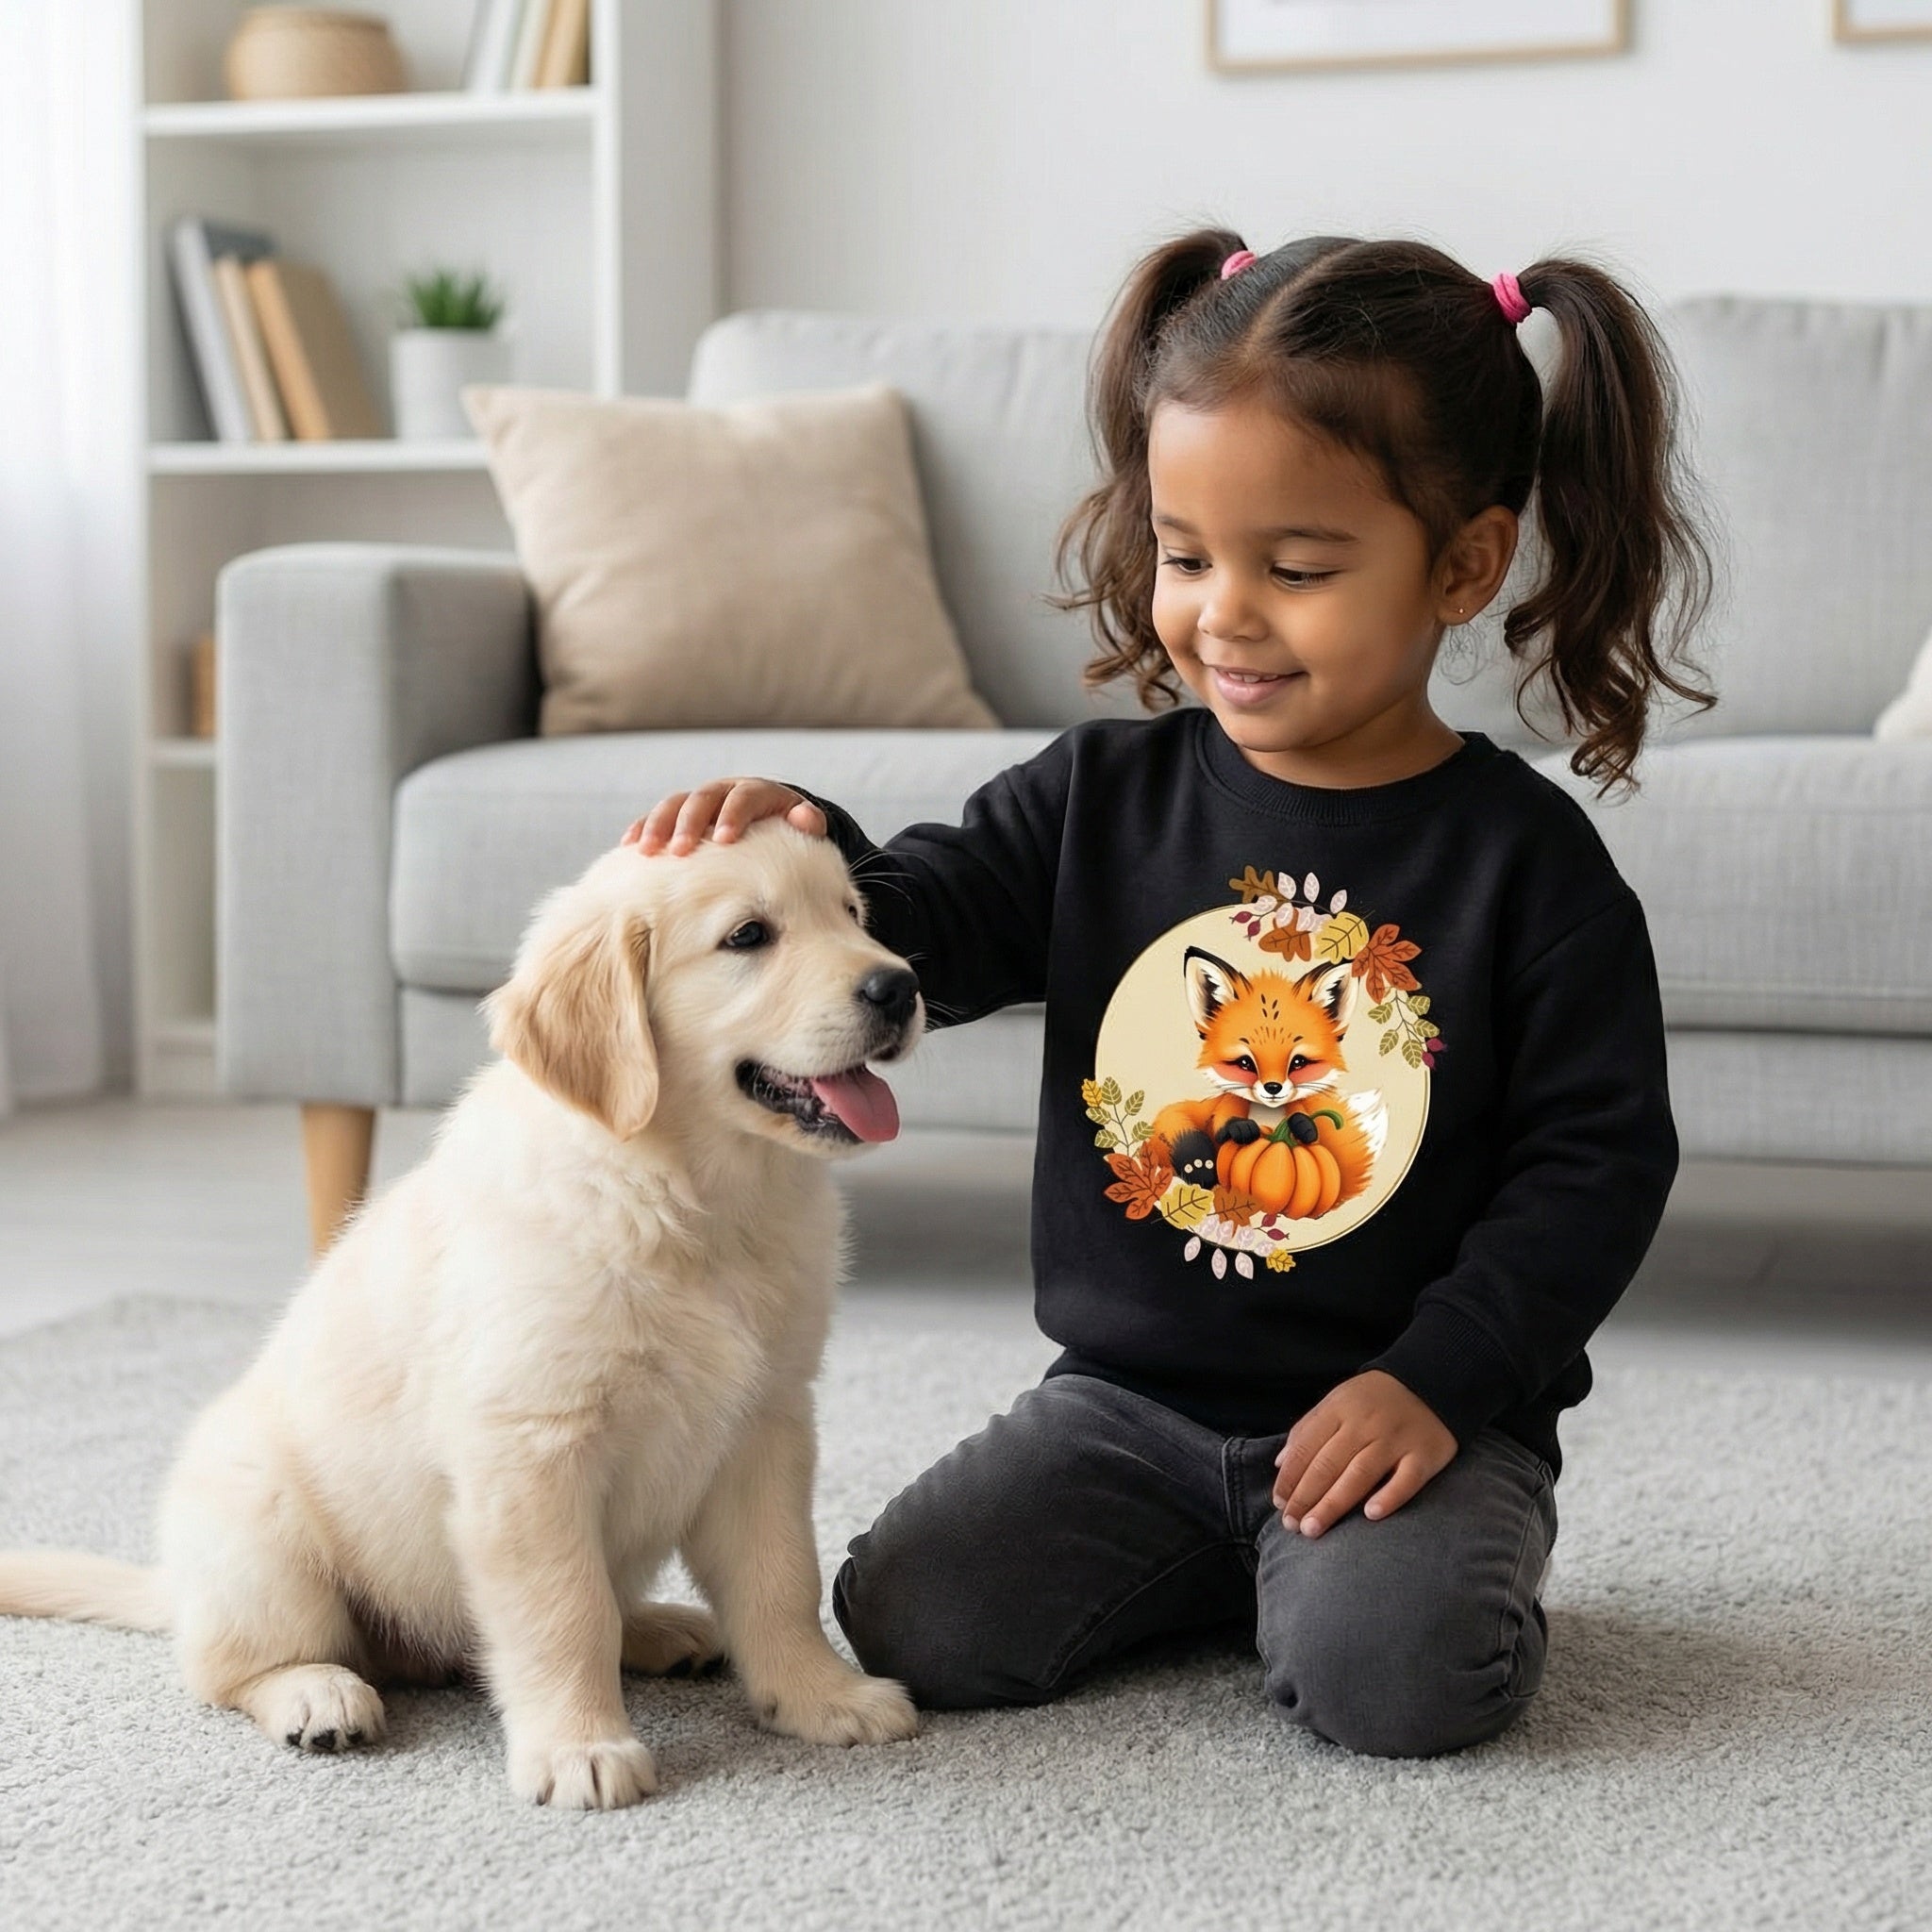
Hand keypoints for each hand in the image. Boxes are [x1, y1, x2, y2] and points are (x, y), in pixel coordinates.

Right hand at [621, 779, 827, 856]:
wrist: (764, 817)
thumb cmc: (784, 828)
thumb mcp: (801, 823)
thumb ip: (807, 822)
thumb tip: (807, 818)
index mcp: (753, 791)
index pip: (743, 798)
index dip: (733, 816)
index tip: (725, 840)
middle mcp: (722, 792)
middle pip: (701, 800)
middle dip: (688, 823)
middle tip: (680, 850)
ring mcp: (697, 801)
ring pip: (673, 805)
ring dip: (658, 826)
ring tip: (645, 850)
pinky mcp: (678, 814)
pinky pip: (655, 816)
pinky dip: (642, 828)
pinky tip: (629, 847)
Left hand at [1272, 1370, 1457, 1538]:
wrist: (1431, 1381)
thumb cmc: (1373, 1400)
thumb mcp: (1337, 1401)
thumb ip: (1308, 1430)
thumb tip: (1280, 1464)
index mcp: (1339, 1410)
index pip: (1306, 1447)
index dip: (1289, 1477)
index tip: (1279, 1503)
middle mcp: (1365, 1424)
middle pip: (1328, 1464)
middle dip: (1305, 1496)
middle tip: (1291, 1525)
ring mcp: (1396, 1439)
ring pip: (1360, 1474)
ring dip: (1332, 1503)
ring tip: (1312, 1528)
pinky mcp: (1425, 1454)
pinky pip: (1406, 1479)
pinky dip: (1389, 1497)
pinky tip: (1370, 1515)